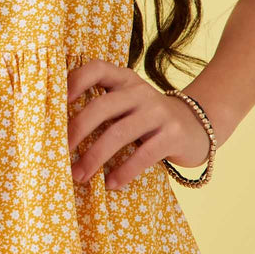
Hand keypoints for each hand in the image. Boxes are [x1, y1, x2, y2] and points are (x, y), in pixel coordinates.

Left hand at [67, 60, 211, 190]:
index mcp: (124, 80)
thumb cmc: (148, 118)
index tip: (57, 102)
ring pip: (119, 133)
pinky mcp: (173, 135)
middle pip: (101, 107)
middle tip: (59, 152)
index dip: (75, 81)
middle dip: (77, 131)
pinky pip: (143, 155)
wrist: (197, 126)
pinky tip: (111, 184)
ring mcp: (158, 112)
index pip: (97, 69)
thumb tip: (57, 128)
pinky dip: (124, 171)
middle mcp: (140, 91)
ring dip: (95, 157)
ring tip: (79, 175)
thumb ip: (102, 106)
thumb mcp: (127, 103)